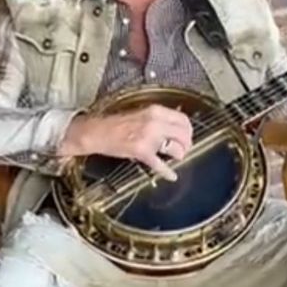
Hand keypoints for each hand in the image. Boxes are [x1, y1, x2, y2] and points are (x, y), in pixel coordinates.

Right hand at [58, 104, 192, 181]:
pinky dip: (167, 172)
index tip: (187, 136)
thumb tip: (176, 127)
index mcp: (156, 111)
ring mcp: (149, 137)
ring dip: (178, 155)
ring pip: (176, 149)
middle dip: (186, 145)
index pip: (184, 120)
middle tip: (184, 150)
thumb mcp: (142, 114)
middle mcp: (155, 122)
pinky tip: (171, 175)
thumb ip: (159, 119)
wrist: (97, 131)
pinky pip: (160, 164)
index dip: (189, 130)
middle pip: (184, 135)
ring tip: (175, 158)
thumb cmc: (117, 123)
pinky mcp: (142, 152)